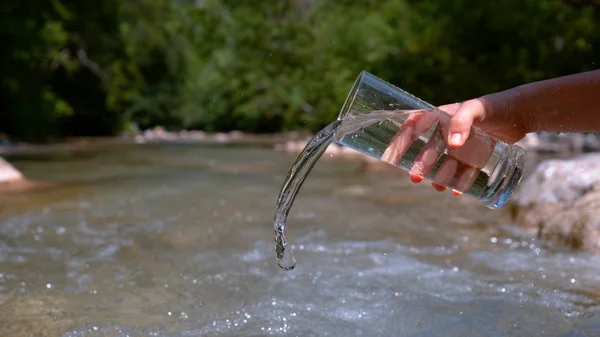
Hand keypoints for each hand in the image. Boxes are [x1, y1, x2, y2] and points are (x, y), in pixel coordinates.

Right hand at [382, 94, 526, 193]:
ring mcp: (462, 144)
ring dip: (440, 176)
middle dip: (421, 165)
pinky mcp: (476, 154)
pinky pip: (464, 170)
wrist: (521, 112)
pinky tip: (459, 190)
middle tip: (415, 179)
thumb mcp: (476, 109)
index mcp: (442, 116)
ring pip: (445, 163)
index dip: (401, 140)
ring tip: (438, 187)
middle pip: (429, 150)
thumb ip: (463, 122)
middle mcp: (448, 131)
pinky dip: (461, 181)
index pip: (414, 126)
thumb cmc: (495, 106)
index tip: (391, 154)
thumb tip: (452, 145)